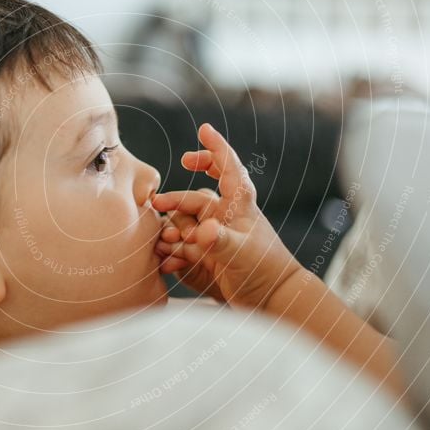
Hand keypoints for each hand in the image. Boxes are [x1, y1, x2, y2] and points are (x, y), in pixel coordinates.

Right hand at [153, 123, 301, 309]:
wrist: (273, 300)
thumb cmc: (264, 272)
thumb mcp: (241, 254)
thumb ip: (222, 242)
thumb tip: (204, 230)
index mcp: (239, 205)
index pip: (228, 168)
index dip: (216, 147)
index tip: (204, 129)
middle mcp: (227, 216)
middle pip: (196, 197)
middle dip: (175, 199)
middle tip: (156, 202)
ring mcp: (218, 234)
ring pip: (187, 222)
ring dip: (173, 229)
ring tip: (163, 242)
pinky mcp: (211, 254)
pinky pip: (185, 246)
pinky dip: (175, 252)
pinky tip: (167, 262)